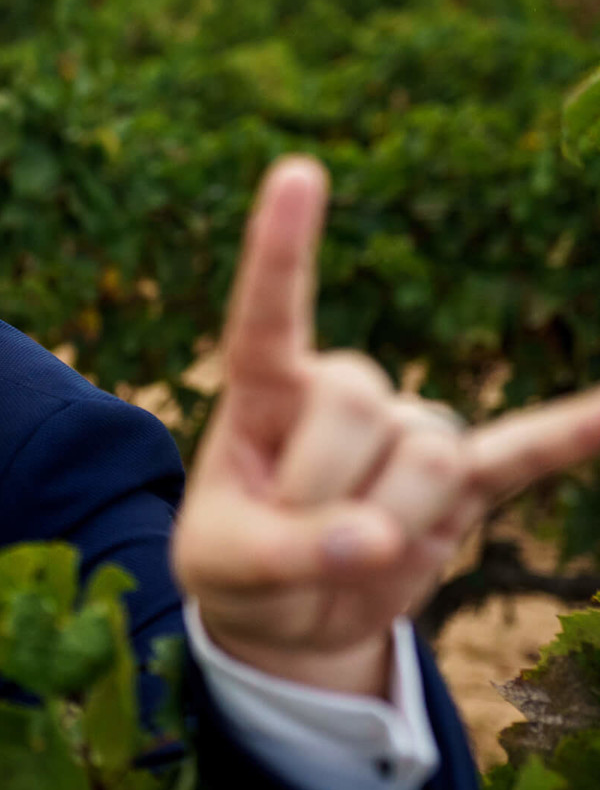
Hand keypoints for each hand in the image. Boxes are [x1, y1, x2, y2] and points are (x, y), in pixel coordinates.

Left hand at [172, 156, 599, 694]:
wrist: (288, 616)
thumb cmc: (236, 569)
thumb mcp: (223, 569)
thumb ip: (285, 554)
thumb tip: (380, 542)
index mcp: (264, 392)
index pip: (269, 315)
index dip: (280, 250)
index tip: (296, 172)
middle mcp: (341, 392)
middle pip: (358, 405)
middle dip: (322, 490)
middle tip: (288, 539)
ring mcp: (406, 432)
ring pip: (426, 459)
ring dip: (386, 526)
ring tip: (345, 547)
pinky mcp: (464, 483)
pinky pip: (523, 453)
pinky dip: (566, 435)